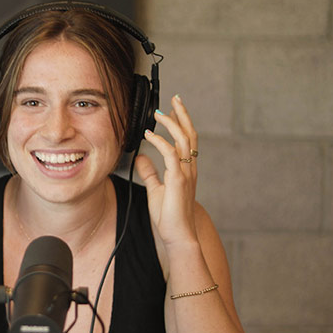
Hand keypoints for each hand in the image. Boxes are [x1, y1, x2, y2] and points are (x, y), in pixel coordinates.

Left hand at [135, 95, 198, 249]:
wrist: (177, 234)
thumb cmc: (169, 216)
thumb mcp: (156, 189)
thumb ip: (150, 172)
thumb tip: (141, 157)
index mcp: (186, 169)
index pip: (186, 140)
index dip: (181, 123)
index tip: (172, 109)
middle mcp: (189, 168)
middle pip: (190, 134)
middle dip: (183, 114)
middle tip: (175, 97)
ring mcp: (186, 173)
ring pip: (184, 140)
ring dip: (172, 123)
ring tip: (160, 112)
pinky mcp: (178, 180)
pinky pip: (171, 154)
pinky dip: (160, 141)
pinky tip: (149, 134)